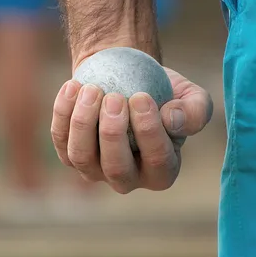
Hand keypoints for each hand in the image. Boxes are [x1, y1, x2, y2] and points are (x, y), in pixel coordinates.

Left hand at [50, 66, 212, 192]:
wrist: (126, 77)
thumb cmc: (162, 90)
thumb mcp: (190, 96)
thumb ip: (195, 111)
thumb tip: (172, 120)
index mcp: (162, 171)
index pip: (158, 161)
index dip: (149, 131)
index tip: (141, 97)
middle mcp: (127, 179)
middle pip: (116, 168)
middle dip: (113, 133)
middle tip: (114, 98)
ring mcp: (94, 170)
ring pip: (82, 157)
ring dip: (83, 123)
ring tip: (91, 90)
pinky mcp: (69, 154)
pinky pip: (61, 139)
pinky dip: (63, 113)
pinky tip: (74, 86)